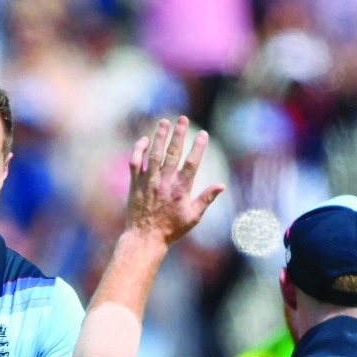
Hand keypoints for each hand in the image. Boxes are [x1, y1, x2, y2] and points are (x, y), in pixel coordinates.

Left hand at [125, 116, 224, 246]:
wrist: (145, 238)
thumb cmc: (171, 229)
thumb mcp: (193, 217)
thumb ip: (206, 199)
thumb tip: (222, 185)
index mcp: (180, 190)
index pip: (191, 163)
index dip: (198, 147)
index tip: (203, 134)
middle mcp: (164, 182)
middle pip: (173, 153)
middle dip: (178, 134)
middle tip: (182, 118)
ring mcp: (148, 181)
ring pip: (154, 153)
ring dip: (159, 136)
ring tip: (164, 122)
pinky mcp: (135, 183)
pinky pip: (135, 162)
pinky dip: (138, 150)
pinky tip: (144, 140)